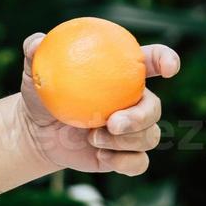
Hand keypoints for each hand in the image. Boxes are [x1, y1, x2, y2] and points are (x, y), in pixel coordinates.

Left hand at [18, 33, 179, 176]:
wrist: (35, 132)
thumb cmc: (41, 94)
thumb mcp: (35, 71)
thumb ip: (35, 52)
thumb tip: (36, 43)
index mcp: (122, 74)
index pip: (153, 61)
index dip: (167, 60)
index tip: (169, 67)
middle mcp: (134, 102)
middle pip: (155, 108)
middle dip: (141, 117)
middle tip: (113, 123)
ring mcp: (132, 130)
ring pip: (149, 137)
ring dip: (124, 142)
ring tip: (92, 138)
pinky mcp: (125, 155)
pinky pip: (139, 163)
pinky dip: (124, 162)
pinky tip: (102, 157)